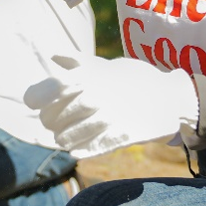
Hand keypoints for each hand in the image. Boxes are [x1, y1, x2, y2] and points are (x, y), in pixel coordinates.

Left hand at [23, 53, 198, 157]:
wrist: (169, 96)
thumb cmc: (134, 79)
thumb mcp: (106, 65)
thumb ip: (77, 61)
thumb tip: (52, 55)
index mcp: (86, 77)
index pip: (45, 91)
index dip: (36, 98)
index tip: (35, 102)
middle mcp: (92, 96)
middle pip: (51, 118)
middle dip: (50, 121)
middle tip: (55, 122)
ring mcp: (105, 118)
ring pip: (66, 137)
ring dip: (64, 137)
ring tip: (67, 136)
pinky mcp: (118, 137)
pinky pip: (87, 150)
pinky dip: (80, 150)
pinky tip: (80, 149)